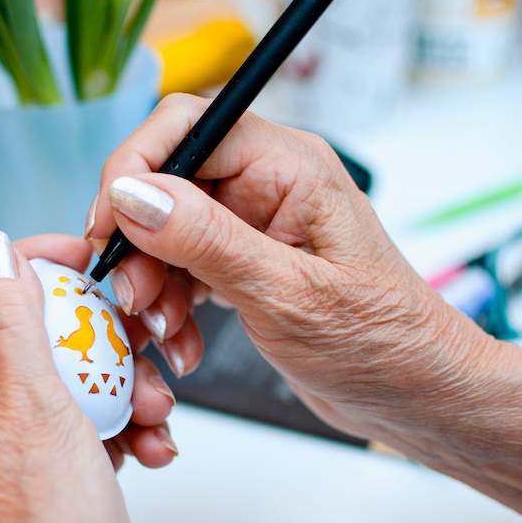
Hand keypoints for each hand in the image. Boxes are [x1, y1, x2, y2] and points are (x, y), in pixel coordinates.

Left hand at [0, 233, 172, 522]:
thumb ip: (8, 320)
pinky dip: (131, 424)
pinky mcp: (60, 467)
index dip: (26, 261)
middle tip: (133, 337)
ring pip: (77, 373)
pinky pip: (98, 419)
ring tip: (148, 410)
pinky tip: (151, 447)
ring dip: (124, 381)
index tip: (81, 258)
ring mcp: (20, 442)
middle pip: (35, 327)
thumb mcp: (26, 403)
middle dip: (94, 329)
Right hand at [84, 94, 479, 440]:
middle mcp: (269, 185)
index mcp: (290, 166)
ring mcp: (255, 226)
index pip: (187, 126)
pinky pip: (184, 269)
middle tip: (133, 296)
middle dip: (139, 242)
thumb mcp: (286, 293)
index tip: (107, 225)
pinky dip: (171, 306)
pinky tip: (182, 343)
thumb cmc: (381, 344)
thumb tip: (133, 194)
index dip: (134, 168)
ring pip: (167, 231)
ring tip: (163, 332)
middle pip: (168, 183)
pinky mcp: (246, 265)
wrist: (414, 396)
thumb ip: (206, 240)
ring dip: (152, 283)